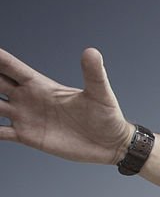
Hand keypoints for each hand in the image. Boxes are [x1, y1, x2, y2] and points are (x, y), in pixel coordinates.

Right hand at [0, 47, 133, 163]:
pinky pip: (0, 132)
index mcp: (40, 85)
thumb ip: (93, 73)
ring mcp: (25, 117)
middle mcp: (28, 98)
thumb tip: (92, 51)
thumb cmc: (108, 116)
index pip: (9, 66)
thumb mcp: (100, 93)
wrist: (111, 144)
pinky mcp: (27, 136)